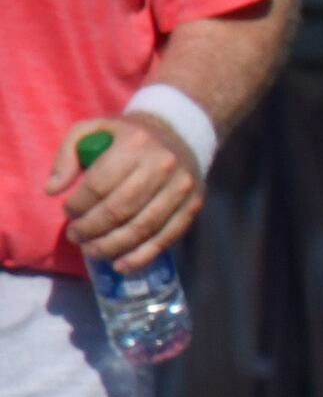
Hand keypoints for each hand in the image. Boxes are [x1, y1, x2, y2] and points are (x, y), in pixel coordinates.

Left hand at [44, 114, 203, 273]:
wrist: (181, 135)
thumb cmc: (129, 137)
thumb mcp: (93, 131)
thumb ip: (67, 156)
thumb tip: (53, 190)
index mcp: (135, 144)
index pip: (98, 186)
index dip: (77, 207)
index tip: (68, 213)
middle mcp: (162, 165)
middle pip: (118, 211)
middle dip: (90, 230)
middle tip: (76, 237)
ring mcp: (181, 188)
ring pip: (141, 228)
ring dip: (111, 247)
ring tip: (92, 251)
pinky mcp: (194, 205)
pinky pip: (166, 238)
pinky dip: (141, 257)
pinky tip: (121, 265)